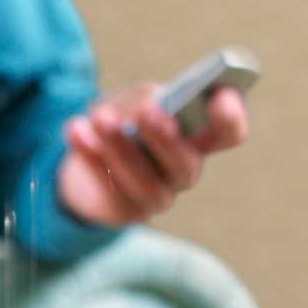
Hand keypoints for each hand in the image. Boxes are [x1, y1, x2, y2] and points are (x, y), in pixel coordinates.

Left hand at [57, 83, 248, 227]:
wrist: (91, 154)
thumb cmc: (127, 117)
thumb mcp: (138, 98)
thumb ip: (146, 99)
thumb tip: (141, 112)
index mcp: (202, 138)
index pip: (229, 134)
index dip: (230, 118)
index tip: (220, 97)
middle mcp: (185, 170)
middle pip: (185, 164)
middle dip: (165, 138)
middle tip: (147, 111)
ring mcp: (158, 196)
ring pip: (144, 182)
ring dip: (121, 148)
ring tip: (102, 118)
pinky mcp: (125, 211)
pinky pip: (109, 187)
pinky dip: (90, 156)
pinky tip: (76, 130)